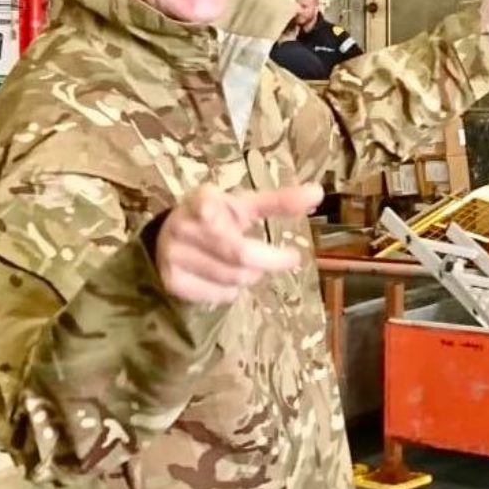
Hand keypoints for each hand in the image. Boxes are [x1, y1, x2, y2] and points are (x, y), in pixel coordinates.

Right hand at [155, 182, 322, 304]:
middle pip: (238, 253)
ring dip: (252, 276)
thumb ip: (279, 201)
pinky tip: (226, 278)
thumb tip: (318, 193)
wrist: (170, 239)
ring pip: (233, 278)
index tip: (211, 208)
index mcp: (201, 199)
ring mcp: (174, 255)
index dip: (208, 208)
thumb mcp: (245, 206)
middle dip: (271, 260)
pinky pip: (219, 295)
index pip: (206, 204)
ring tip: (250, 266)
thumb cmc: (218, 219)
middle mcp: (183, 225)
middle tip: (291, 259)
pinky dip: (232, 291)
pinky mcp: (172, 282)